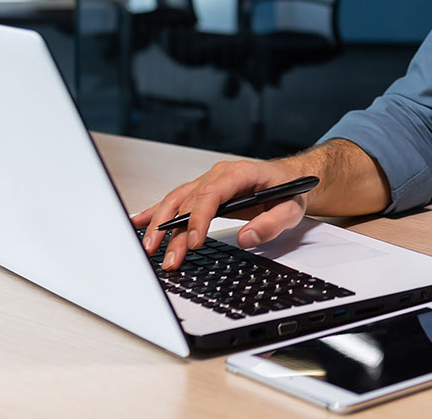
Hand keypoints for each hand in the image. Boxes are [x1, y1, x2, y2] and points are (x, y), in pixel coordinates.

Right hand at [131, 157, 308, 270]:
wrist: (291, 178)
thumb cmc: (290, 191)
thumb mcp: (292, 209)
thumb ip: (272, 224)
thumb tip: (247, 238)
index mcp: (240, 173)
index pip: (212, 194)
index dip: (199, 218)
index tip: (193, 242)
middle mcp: (219, 175)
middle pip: (189, 201)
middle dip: (175, 231)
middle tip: (169, 258)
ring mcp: (209, 182)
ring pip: (177, 201)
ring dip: (161, 225)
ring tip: (150, 248)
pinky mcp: (203, 191)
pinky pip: (176, 200)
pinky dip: (156, 211)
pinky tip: (139, 222)